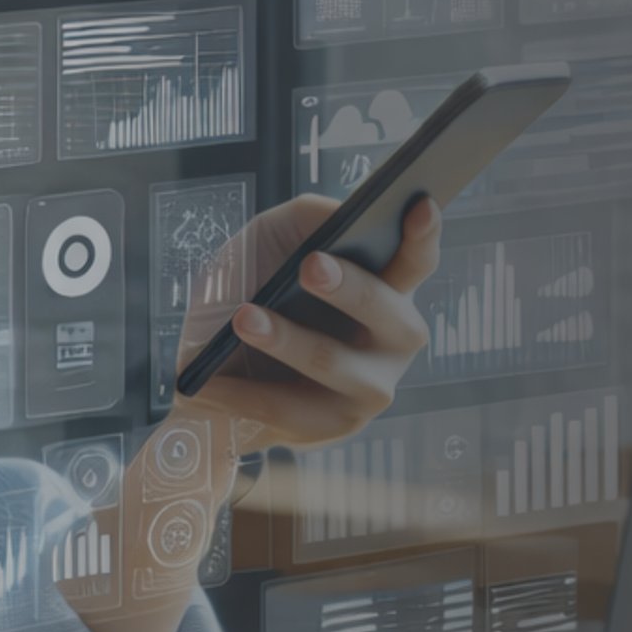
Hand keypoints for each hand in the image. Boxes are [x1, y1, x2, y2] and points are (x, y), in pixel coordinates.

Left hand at [175, 193, 441, 451]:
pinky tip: (207, 382)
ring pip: (334, 362)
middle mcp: (393, 340)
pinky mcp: (333, 426)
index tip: (420, 205)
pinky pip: (287, 409)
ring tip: (244, 318)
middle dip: (351, 289)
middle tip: (311, 266)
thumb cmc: (252, 292)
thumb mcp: (266, 243)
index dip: (424, 234)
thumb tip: (334, 215)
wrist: (214, 373)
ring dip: (287, 340)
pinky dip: (243, 393)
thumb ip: (302, 219)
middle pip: (389, 313)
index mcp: (388, 289)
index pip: (415, 260)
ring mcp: (369, 387)